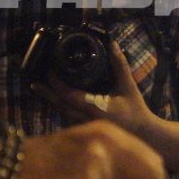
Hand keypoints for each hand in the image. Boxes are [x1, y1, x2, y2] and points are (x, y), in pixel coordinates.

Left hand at [44, 43, 159, 142]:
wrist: (143, 134)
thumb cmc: (135, 110)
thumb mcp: (127, 86)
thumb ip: (119, 65)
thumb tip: (112, 44)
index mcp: (96, 109)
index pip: (69, 96)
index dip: (57, 84)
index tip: (50, 72)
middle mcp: (87, 120)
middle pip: (60, 106)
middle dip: (47, 93)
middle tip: (35, 83)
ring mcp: (85, 128)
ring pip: (62, 114)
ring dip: (52, 101)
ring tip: (42, 89)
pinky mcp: (86, 131)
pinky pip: (68, 119)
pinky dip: (61, 108)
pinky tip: (56, 101)